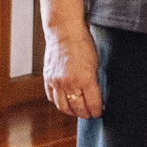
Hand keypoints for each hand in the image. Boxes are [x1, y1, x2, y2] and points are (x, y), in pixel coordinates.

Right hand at [41, 0, 101, 119]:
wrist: (64, 32)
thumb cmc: (82, 44)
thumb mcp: (95, 63)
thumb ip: (93, 81)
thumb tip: (94, 97)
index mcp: (85, 79)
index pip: (92, 104)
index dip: (96, 111)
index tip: (98, 113)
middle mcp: (70, 83)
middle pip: (78, 108)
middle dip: (85, 114)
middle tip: (89, 115)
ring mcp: (57, 82)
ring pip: (63, 107)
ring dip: (71, 112)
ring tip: (77, 111)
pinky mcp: (48, 79)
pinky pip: (52, 97)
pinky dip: (59, 103)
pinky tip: (64, 102)